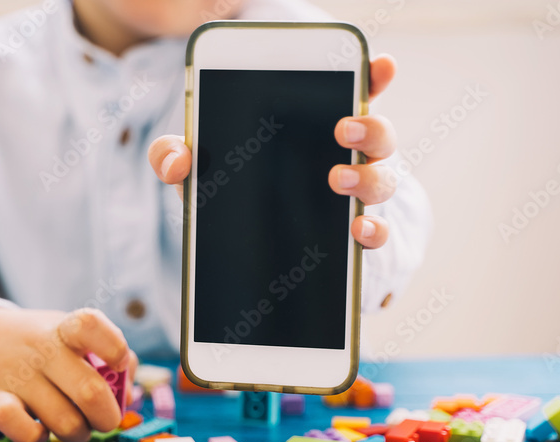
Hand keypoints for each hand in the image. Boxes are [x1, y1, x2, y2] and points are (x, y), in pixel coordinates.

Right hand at [0, 307, 136, 441]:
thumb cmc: (38, 345)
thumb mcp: (71, 336)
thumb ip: (109, 359)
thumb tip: (127, 395)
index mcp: (64, 328)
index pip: (90, 325)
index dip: (113, 348)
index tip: (115, 365)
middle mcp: (41, 350)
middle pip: (90, 392)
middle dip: (107, 417)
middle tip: (102, 419)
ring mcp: (17, 377)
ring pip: (66, 422)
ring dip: (78, 434)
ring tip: (73, 427)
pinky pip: (24, 433)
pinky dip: (38, 438)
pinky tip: (38, 429)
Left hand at [148, 54, 399, 249]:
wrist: (252, 260)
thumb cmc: (231, 197)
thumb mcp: (200, 173)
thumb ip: (175, 157)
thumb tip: (176, 160)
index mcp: (316, 131)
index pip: (352, 95)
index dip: (371, 77)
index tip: (379, 64)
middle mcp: (347, 159)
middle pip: (380, 135)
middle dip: (370, 126)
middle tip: (343, 127)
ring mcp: (356, 200)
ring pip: (384, 180)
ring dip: (367, 176)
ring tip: (337, 177)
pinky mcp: (354, 240)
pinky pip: (378, 233)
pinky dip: (373, 230)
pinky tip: (356, 228)